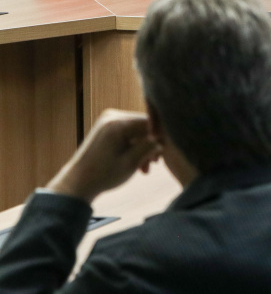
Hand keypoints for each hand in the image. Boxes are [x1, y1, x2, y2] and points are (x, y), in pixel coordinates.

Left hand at [46, 110, 161, 202]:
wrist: (78, 183)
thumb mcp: (131, 162)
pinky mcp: (106, 127)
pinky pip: (128, 132)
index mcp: (118, 124)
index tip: (164, 153)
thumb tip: (162, 139)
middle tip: (155, 163)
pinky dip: (134, 145)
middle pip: (144, 125)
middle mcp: (113, 116)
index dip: (161, 137)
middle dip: (151, 144)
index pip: (150, 123)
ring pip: (137, 130)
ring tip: (146, 166)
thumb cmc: (104, 175)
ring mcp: (108, 120)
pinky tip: (137, 161)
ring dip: (144, 146)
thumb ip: (149, 147)